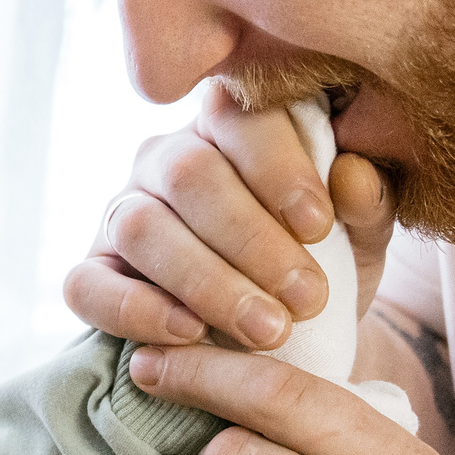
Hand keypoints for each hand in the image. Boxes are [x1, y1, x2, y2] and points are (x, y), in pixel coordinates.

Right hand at [66, 83, 396, 351]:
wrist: (291, 337)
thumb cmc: (326, 266)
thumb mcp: (363, 238)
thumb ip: (367, 204)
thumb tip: (354, 176)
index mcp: (233, 127)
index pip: (240, 117)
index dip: (277, 168)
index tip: (318, 226)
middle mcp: (167, 158)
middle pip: (189, 175)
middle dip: (251, 241)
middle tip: (306, 298)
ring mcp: (121, 213)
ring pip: (142, 228)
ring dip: (207, 282)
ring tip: (268, 331)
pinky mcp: (94, 272)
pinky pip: (87, 284)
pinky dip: (136, 310)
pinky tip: (191, 335)